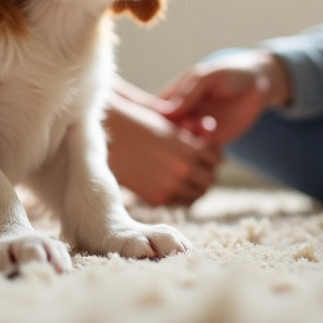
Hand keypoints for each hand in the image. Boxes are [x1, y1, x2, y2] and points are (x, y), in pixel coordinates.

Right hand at [104, 92, 220, 206]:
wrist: (105, 136)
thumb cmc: (136, 121)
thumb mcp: (168, 122)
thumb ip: (190, 132)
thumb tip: (209, 129)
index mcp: (188, 148)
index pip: (216, 159)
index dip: (212, 155)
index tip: (204, 152)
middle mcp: (182, 170)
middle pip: (209, 180)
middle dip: (205, 173)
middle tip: (197, 168)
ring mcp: (169, 186)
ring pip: (197, 195)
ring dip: (193, 187)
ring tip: (184, 177)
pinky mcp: (156, 198)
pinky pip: (178, 202)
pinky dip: (178, 195)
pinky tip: (170, 183)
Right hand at [159, 49, 288, 147]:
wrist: (258, 83)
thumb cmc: (230, 73)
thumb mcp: (208, 76)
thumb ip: (189, 92)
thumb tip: (166, 113)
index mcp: (172, 98)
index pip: (152, 114)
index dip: (154, 122)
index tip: (172, 115)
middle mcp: (180, 117)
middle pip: (164, 135)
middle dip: (175, 134)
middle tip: (192, 122)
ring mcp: (195, 130)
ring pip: (182, 148)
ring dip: (191, 143)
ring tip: (208, 124)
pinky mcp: (212, 142)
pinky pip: (201, 155)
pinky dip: (206, 151)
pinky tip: (217, 135)